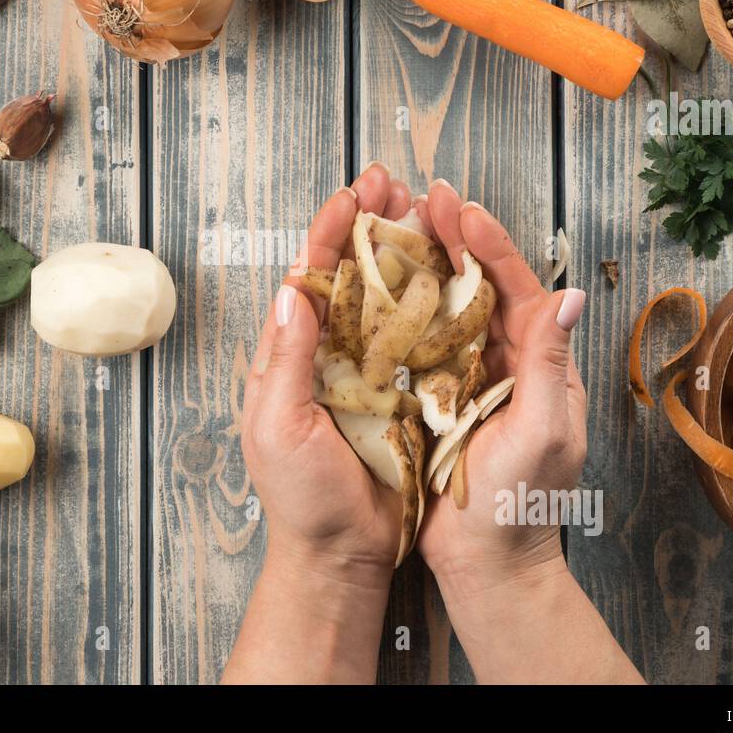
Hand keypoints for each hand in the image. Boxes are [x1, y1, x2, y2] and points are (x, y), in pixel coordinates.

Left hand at [240, 163, 418, 583]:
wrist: (343, 553)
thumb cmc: (299, 498)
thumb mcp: (278, 427)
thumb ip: (285, 361)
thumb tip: (290, 290)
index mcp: (290, 355)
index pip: (308, 275)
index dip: (329, 229)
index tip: (355, 191)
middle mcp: (328, 354)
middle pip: (349, 272)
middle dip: (368, 222)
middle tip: (394, 179)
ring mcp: (367, 371)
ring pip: (387, 296)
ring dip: (404, 249)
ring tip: (425, 208)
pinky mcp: (404, 393)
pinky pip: (420, 339)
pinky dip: (434, 301)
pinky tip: (453, 271)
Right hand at [415, 180, 588, 590]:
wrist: (486, 562)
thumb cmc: (521, 501)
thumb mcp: (545, 430)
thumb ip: (551, 364)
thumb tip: (570, 296)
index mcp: (537, 363)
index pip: (517, 289)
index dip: (490, 245)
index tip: (463, 208)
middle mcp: (503, 363)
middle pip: (477, 288)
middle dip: (453, 240)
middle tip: (424, 198)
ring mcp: (467, 381)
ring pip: (446, 310)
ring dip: (424, 266)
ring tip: (398, 226)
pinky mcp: (434, 401)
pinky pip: (419, 347)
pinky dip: (401, 314)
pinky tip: (376, 288)